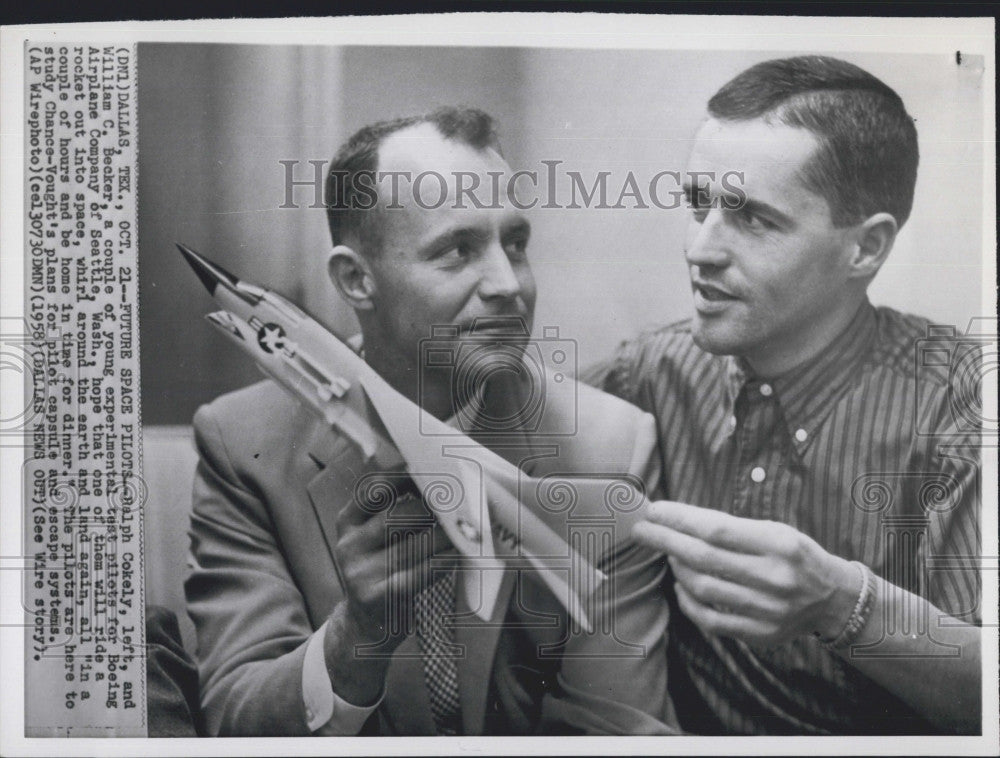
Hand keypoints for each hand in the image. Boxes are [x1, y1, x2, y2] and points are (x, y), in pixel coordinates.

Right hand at [332, 477, 452, 648]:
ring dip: (445, 536)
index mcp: (347, 523)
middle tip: (460, 501)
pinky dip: (444, 562)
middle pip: (396, 516)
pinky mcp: (379, 597)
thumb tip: (439, 489)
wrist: (363, 624)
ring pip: (413, 545)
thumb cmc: (381, 572)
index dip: (400, 476)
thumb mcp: (373, 540)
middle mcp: (349, 546)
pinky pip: (420, 573)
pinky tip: (459, 555)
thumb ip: (395, 513)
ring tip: (467, 528)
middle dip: (432, 508)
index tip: (428, 467)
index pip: (371, 490)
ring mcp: (361, 573)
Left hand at [632, 500, 860, 646]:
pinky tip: (681, 585)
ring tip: (668, 553)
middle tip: (641, 529)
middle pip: (704, 558)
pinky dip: (688, 601)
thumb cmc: (794, 555)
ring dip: (677, 568)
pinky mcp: (759, 634)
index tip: (654, 510)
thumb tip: (677, 519)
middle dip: (665, 540)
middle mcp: (774, 577)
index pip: (717, 528)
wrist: (832, 599)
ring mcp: (767, 609)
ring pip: (703, 588)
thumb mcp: (774, 530)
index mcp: (779, 543)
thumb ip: (731, 527)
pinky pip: (710, 619)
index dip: (680, 519)